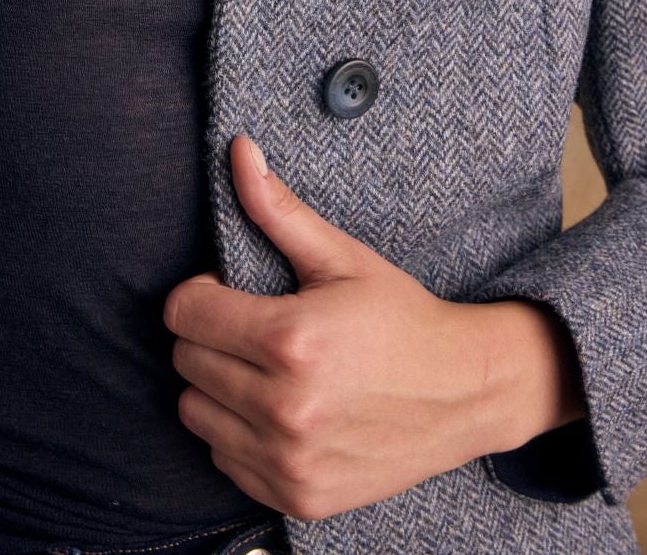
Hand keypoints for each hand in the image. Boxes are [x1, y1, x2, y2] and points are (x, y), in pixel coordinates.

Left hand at [163, 136, 553, 521]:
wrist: (463, 394)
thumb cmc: (400, 318)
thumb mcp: (342, 258)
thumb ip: (277, 209)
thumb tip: (238, 150)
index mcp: (290, 341)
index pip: (183, 315)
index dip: (200, 294)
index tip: (226, 292)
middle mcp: (284, 408)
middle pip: (185, 362)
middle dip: (209, 336)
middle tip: (252, 327)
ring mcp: (289, 460)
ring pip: (195, 413)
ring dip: (217, 387)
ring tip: (262, 368)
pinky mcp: (297, 497)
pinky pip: (224, 461)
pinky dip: (237, 434)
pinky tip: (276, 410)